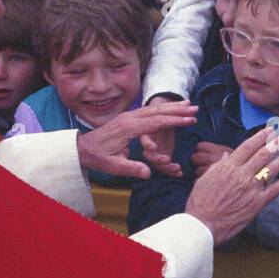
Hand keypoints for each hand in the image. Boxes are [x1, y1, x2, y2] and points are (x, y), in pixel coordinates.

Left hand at [77, 101, 198, 178]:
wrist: (82, 148)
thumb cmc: (98, 157)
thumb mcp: (113, 166)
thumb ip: (131, 168)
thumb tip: (148, 173)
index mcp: (128, 128)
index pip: (156, 122)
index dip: (174, 121)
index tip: (190, 120)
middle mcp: (130, 118)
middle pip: (158, 111)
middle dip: (178, 110)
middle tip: (195, 109)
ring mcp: (129, 116)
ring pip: (154, 108)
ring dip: (172, 106)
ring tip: (189, 104)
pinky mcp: (128, 117)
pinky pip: (148, 110)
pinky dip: (162, 108)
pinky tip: (171, 108)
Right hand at [185, 128, 278, 244]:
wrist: (204, 224)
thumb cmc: (200, 202)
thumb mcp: (205, 178)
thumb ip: (218, 165)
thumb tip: (226, 155)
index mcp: (228, 167)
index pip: (248, 146)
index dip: (261, 136)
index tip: (270, 130)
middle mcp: (242, 175)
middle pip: (264, 154)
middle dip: (278, 142)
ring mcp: (251, 189)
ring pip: (272, 169)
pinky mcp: (257, 204)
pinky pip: (274, 190)